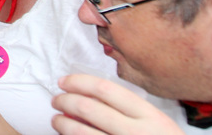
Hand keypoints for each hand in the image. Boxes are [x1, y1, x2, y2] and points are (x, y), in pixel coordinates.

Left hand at [52, 74, 184, 134]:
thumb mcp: (155, 122)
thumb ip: (127, 109)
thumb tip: (86, 94)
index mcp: (149, 115)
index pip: (105, 89)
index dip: (78, 82)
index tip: (64, 82)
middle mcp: (136, 132)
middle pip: (88, 108)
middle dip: (64, 100)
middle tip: (56, 100)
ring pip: (81, 132)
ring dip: (62, 123)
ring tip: (56, 120)